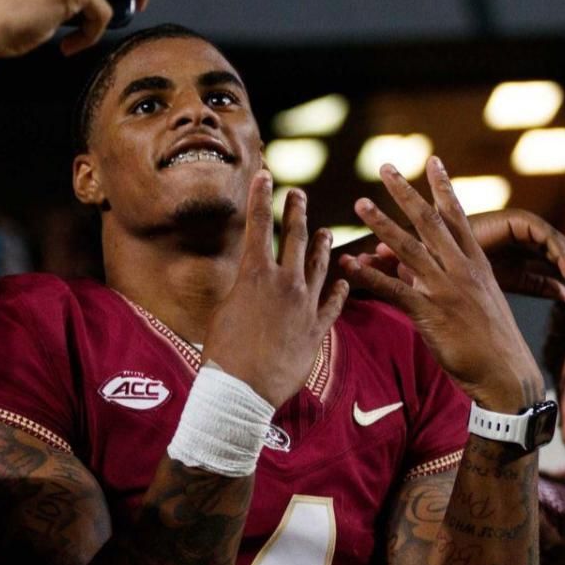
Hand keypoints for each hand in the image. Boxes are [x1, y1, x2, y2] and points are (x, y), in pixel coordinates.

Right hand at [203, 174, 347, 407]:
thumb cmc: (222, 354)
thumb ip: (239, 292)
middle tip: (298, 194)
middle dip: (296, 212)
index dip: (261, 197)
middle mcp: (284, 283)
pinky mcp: (317, 330)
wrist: (242, 390)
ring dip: (321, 246)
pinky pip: (332, 305)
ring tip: (325, 231)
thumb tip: (243, 285)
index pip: (258, 226)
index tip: (266, 175)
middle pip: (295, 238)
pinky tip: (343, 282)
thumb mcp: (223, 312)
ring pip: (319, 266)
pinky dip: (337, 292)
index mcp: (255, 275)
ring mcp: (305, 306)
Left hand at [340, 156, 542, 411]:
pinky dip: (369, 275)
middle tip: (384, 166)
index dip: (443, 187)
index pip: (458, 216)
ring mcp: (445, 289)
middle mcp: (461, 269)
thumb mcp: (477, 301)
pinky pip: (392, 289)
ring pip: (408, 248)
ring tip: (359, 204)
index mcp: (476, 263)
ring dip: (381, 224)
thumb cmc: (491, 342)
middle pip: (429, 222)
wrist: (506, 374)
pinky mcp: (429, 313)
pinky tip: (349, 264)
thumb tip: (408, 267)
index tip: (432, 160)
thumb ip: (444, 279)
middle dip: (404, 193)